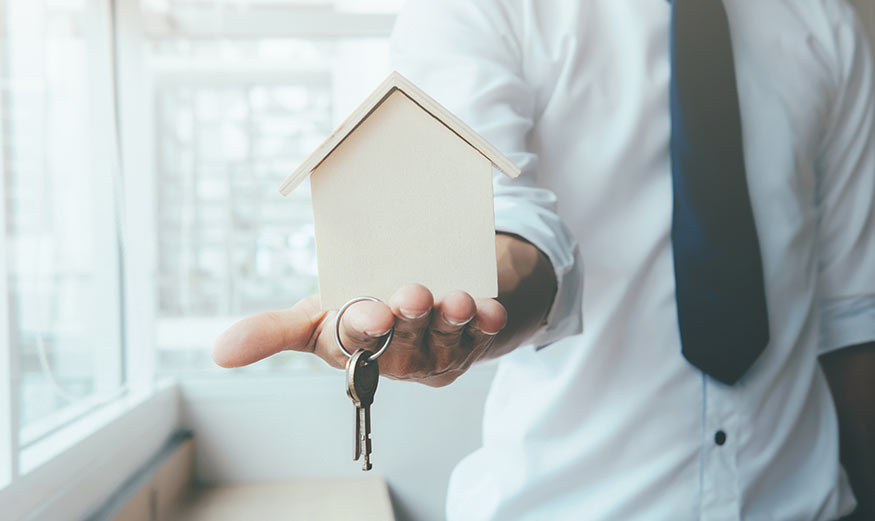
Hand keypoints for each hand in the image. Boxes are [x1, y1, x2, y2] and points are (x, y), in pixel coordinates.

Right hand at [213, 284, 506, 386]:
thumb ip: (275, 330)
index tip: (372, 314)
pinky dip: (487, 323)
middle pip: (403, 343)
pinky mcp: (471, 345)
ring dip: (451, 321)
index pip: (352, 342)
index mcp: (353, 347)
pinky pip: (482, 336)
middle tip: (413, 295)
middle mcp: (395, 357)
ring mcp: (436, 354)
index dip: (362, 328)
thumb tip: (218, 353)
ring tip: (457, 299)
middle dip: (409, 321)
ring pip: (445, 341)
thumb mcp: (319, 313)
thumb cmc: (366, 306)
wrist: (427, 295)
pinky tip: (490, 309)